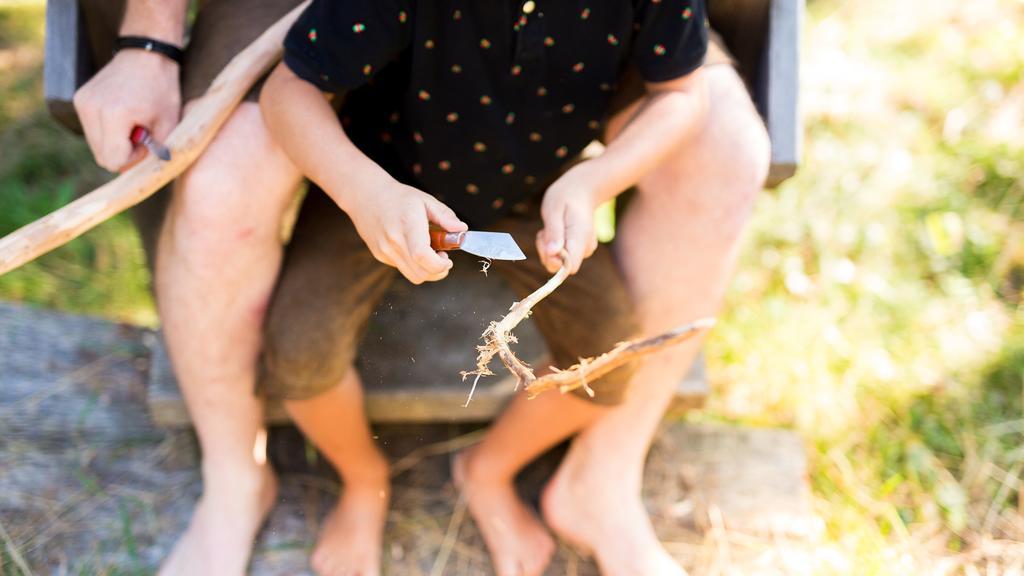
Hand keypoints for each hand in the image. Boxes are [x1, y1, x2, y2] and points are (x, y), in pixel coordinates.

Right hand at [73, 49, 180, 171]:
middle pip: (102, 156)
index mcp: (115, 115)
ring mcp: (82, 102)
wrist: (146, 54)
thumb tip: (133, 174)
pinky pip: (91, 130)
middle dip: (122, 153)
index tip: (146, 143)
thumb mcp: (169, 124)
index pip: (113, 161)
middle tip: (141, 134)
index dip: (132, 159)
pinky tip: (123, 116)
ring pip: (95, 145)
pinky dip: (106, 131)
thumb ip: (154, 153)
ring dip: (114, 142)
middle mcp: (92, 108)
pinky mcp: (79, 99)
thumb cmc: (163, 89)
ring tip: (132, 124)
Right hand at [345, 179, 467, 283]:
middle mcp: (393, 241)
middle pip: (420, 273)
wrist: (365, 196)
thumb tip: (462, 230)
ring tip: (430, 252)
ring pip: (412, 276)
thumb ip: (445, 216)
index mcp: (407, 225)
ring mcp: (384, 251)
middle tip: (443, 257)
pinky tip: (414, 248)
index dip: (440, 264)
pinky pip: (403, 268)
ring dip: (427, 270)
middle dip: (438, 271)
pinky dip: (414, 264)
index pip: (422, 256)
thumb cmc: (399, 197)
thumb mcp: (425, 200)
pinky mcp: (380, 255)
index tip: (448, 259)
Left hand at [537, 163, 601, 274]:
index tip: (547, 243)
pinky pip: (560, 256)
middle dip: (546, 252)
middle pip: (560, 266)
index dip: (554, 261)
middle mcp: (585, 247)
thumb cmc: (565, 197)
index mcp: (581, 237)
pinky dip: (552, 246)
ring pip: (558, 262)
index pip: (570, 266)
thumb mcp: (554, 209)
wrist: (581, 190)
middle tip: (545, 230)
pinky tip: (554, 231)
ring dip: (547, 248)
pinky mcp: (578, 250)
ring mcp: (583, 249)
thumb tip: (552, 253)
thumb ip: (554, 232)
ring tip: (550, 228)